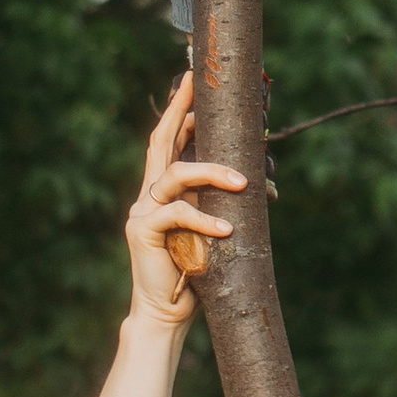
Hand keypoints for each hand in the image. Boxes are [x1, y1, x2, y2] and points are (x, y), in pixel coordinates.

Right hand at [124, 76, 244, 328]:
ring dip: (212, 173)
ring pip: (176, 174)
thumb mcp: (210, 228)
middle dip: (178, 110)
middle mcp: (148, 194)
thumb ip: (216, 203)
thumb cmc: (194, 271)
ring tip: (243, 182)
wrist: (166, 313)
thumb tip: (254, 176)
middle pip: (160, 142)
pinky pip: (178, 214)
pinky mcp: (143, 231)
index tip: (193, 83)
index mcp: (162, 190)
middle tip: (195, 84)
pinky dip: (205, 219)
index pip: (168, 141)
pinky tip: (227, 228)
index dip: (179, 111)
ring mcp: (142, 210)